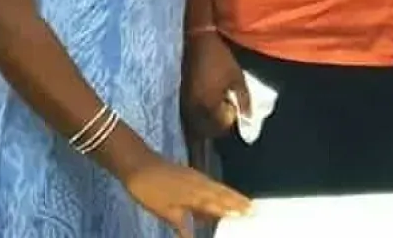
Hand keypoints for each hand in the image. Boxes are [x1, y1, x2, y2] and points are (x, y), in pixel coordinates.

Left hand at [123, 158, 249, 236]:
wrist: (139, 165)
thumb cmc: (150, 191)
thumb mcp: (165, 212)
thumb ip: (182, 226)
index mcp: (197, 195)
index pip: (220, 205)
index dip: (235, 211)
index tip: (250, 215)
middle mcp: (201, 185)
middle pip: (224, 194)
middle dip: (239, 202)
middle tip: (253, 209)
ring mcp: (197, 177)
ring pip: (219, 188)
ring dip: (232, 195)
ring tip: (244, 201)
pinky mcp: (191, 174)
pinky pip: (211, 183)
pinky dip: (219, 189)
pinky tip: (218, 193)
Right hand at [183, 32, 246, 139]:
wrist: (196, 41)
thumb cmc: (220, 59)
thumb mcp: (237, 78)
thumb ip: (244, 100)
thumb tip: (249, 117)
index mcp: (209, 104)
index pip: (220, 127)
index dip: (230, 120)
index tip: (234, 107)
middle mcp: (193, 109)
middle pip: (206, 130)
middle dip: (219, 124)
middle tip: (227, 109)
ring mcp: (184, 104)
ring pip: (196, 124)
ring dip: (208, 122)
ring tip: (218, 106)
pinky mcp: (179, 98)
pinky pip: (189, 115)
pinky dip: (199, 115)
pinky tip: (207, 104)